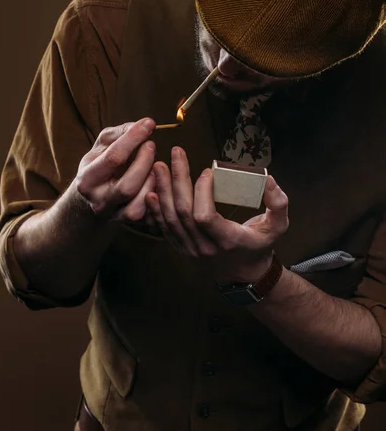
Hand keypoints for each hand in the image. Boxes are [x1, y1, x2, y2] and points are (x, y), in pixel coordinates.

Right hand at [76, 118, 156, 221]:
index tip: (149, 123)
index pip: (113, 157)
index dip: (133, 138)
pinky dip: (155, 195)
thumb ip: (119, 133)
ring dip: (152, 180)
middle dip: (144, 162)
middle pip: (128, 185)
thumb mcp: (102, 146)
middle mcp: (98, 201)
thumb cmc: (101, 165)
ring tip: (155, 164)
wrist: (93, 196)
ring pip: (138, 201)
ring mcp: (113, 214)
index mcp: (87, 179)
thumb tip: (143, 125)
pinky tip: (157, 181)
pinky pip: (146, 212)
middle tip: (151, 144)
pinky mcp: (126, 221)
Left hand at [145, 147, 288, 283]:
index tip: (206, 172)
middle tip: (175, 156)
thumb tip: (268, 179)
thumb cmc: (260, 246)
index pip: (205, 216)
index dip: (202, 192)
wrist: (244, 275)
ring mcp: (190, 249)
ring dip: (163, 191)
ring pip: (171, 219)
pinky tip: (151, 191)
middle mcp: (205, 247)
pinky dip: (156, 209)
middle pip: (183, 213)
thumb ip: (278, 203)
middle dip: (177, 181)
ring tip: (159, 167)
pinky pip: (164, 228)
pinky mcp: (181, 248)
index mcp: (228, 240)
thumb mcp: (278, 226)